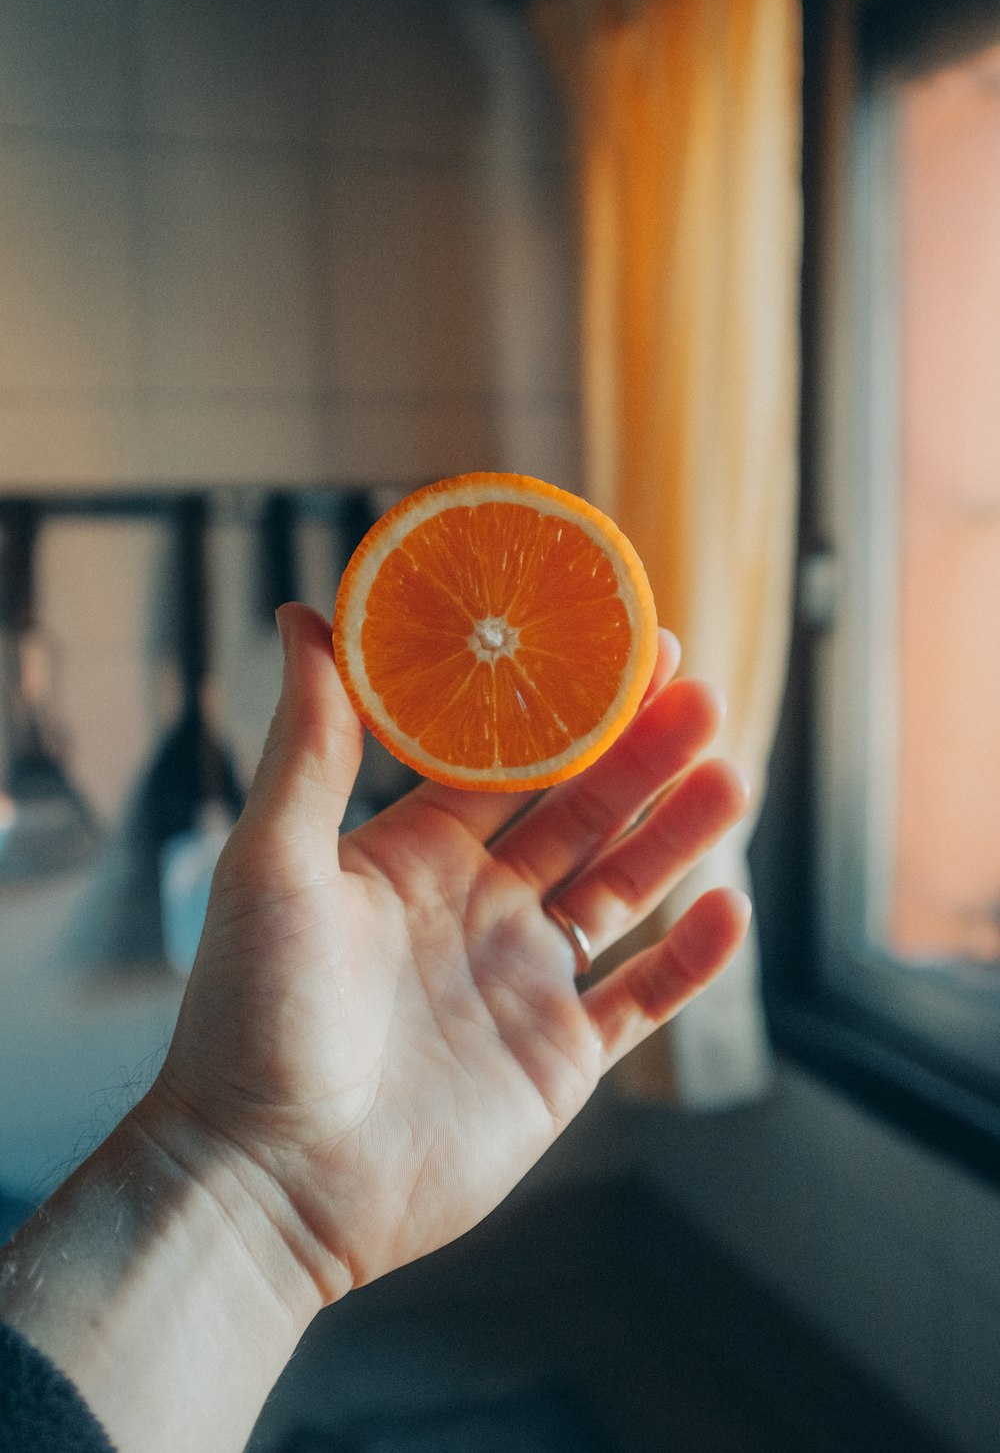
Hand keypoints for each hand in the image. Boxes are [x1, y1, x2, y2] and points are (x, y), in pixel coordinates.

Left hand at [144, 602, 750, 1301]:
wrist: (268, 1181)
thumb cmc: (252, 1015)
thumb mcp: (274, 860)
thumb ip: (310, 741)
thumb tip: (306, 613)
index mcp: (415, 851)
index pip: (509, 759)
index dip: (565, 704)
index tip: (617, 645)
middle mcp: (477, 904)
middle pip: (581, 812)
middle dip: (641, 753)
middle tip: (701, 693)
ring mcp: (523, 980)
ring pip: (624, 889)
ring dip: (678, 833)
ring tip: (730, 771)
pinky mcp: (557, 1059)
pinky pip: (642, 998)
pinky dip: (691, 960)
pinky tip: (730, 908)